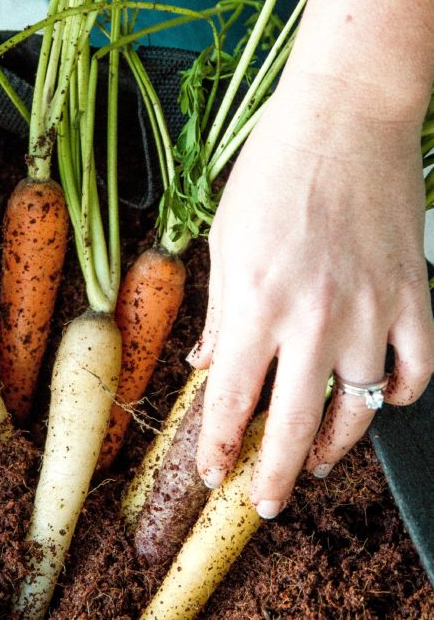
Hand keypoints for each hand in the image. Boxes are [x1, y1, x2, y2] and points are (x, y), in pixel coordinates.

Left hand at [188, 73, 433, 517]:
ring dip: (333, 447)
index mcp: (254, 302)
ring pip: (356, 410)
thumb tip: (206, 366)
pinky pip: (414, 371)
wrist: (348, 114)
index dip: (219, 446)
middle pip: (292, 425)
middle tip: (265, 505)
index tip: (212, 474)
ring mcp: (371, 310)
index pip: (231, 399)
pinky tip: (377, 403)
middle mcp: (313, 317)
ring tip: (316, 463)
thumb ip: (219, 313)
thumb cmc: (276, 169)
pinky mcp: (415, 296)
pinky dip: (397, 396)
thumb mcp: (226, 240)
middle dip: (273, 477)